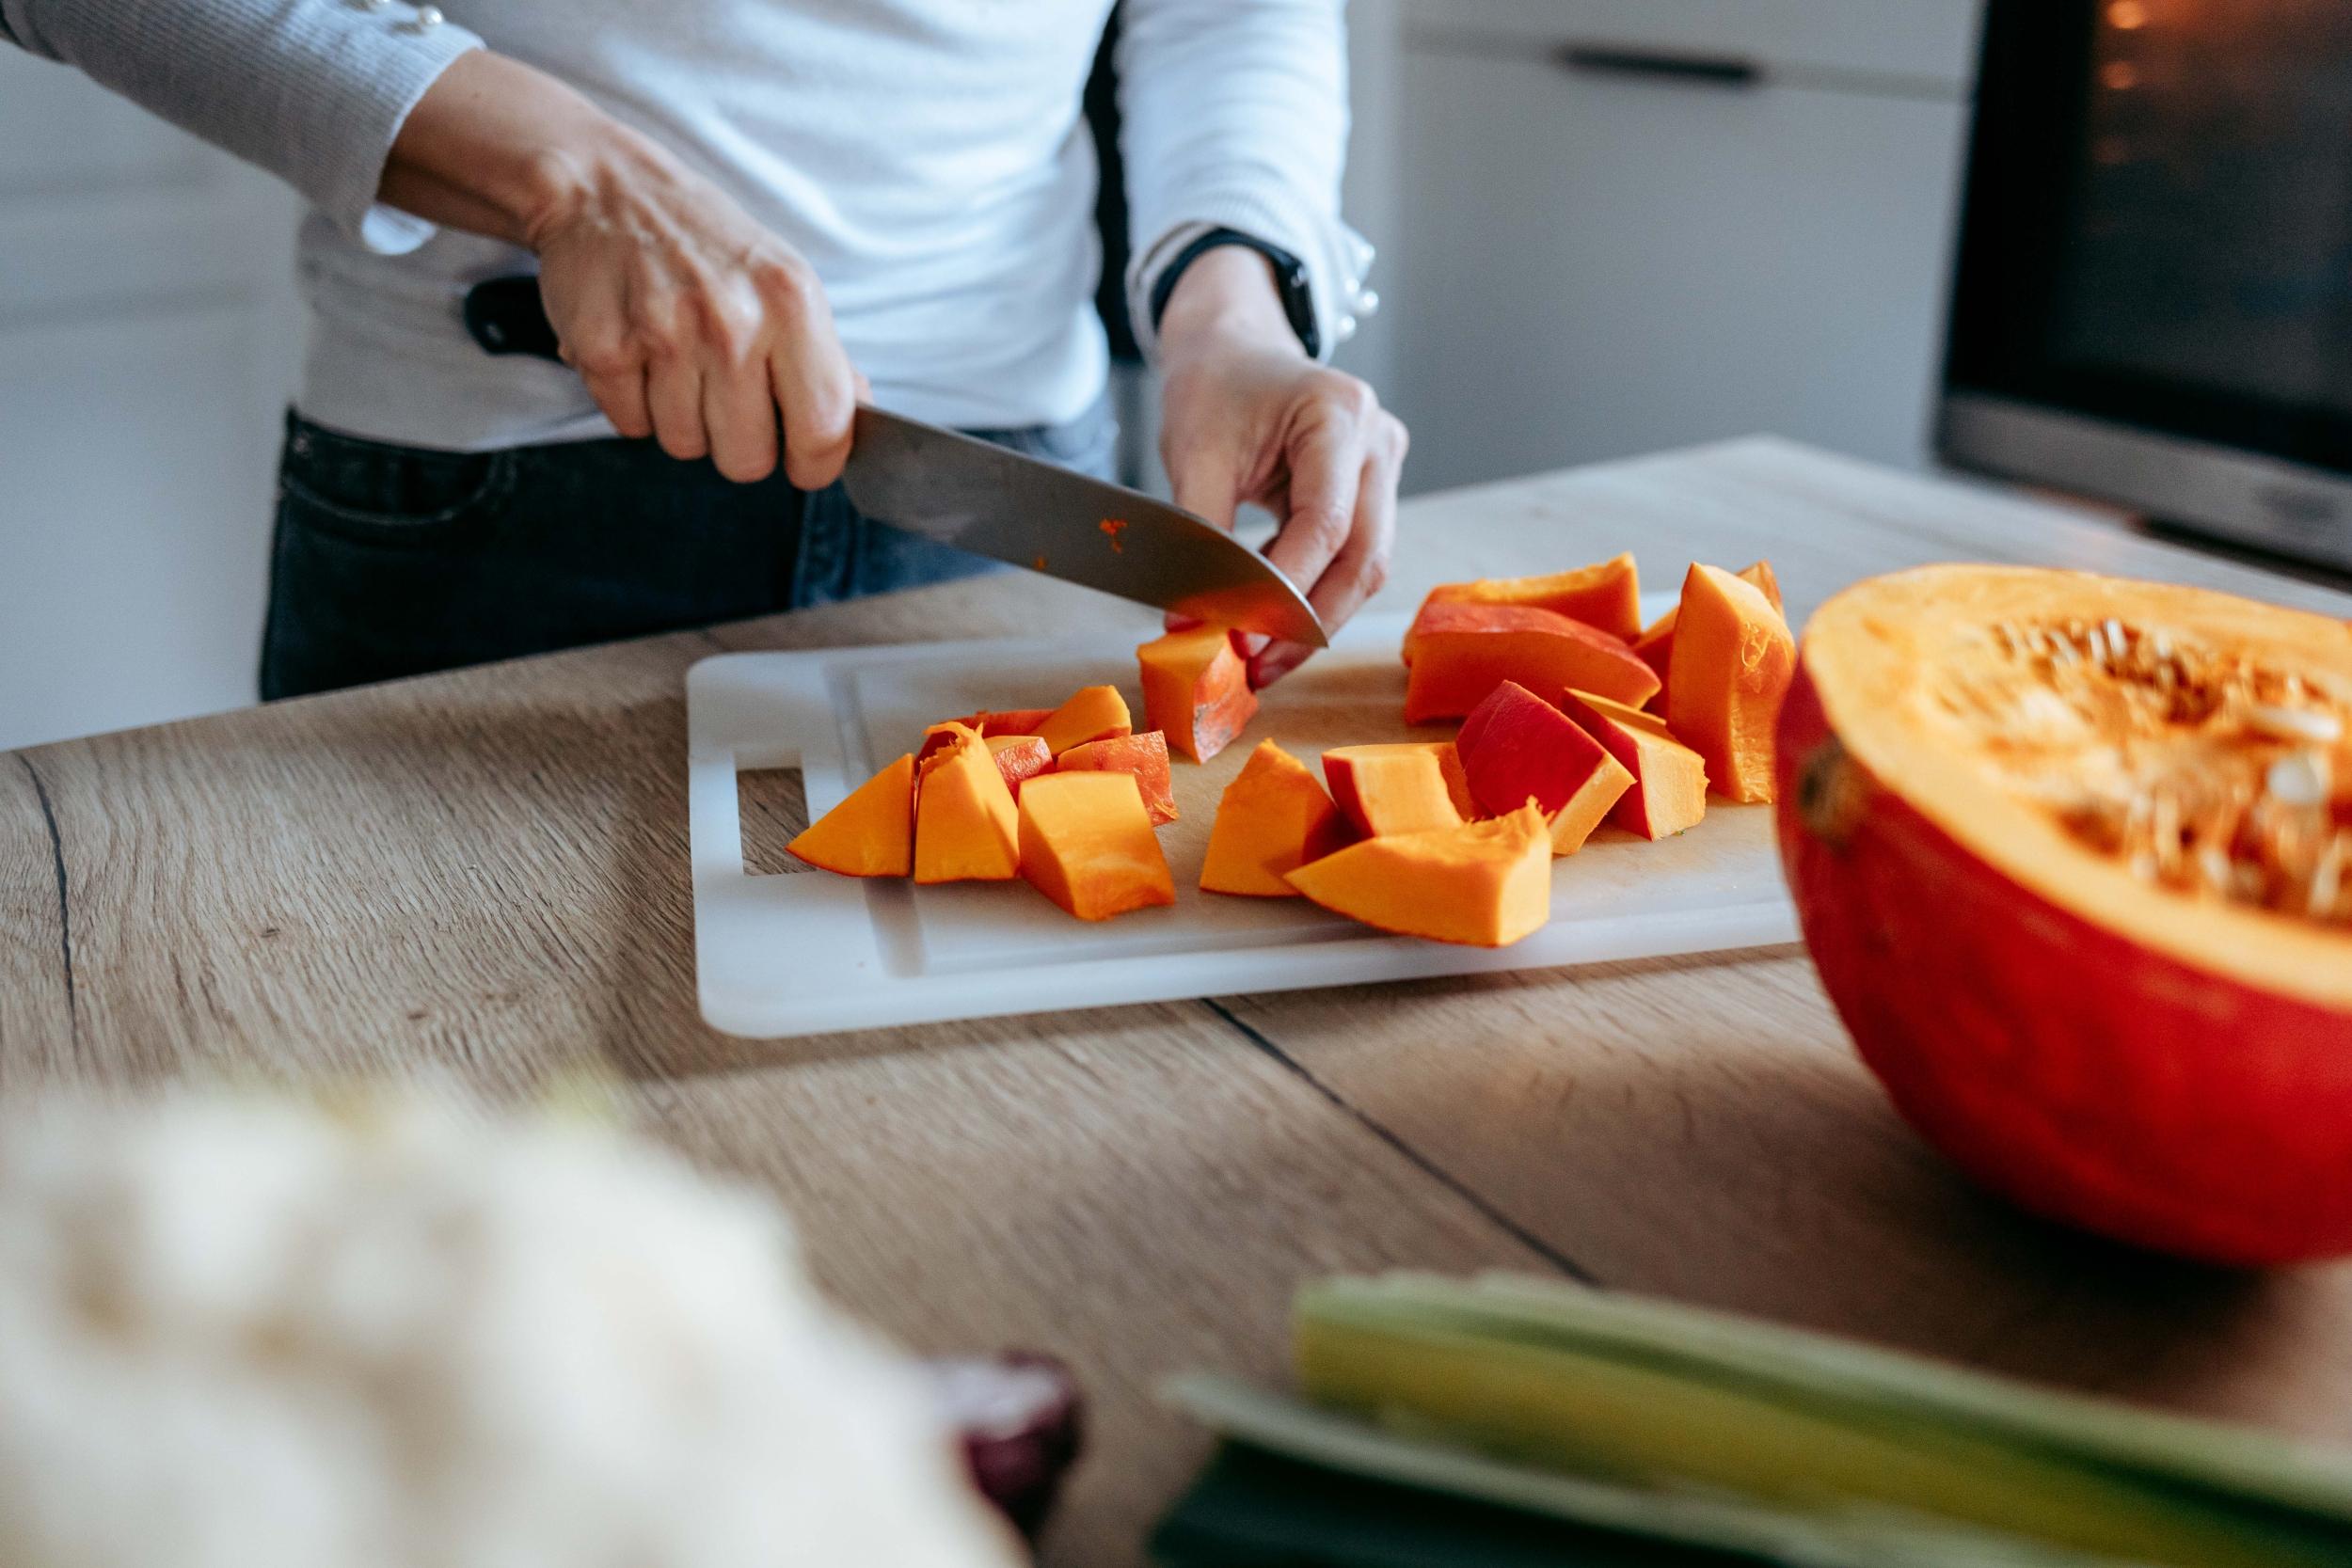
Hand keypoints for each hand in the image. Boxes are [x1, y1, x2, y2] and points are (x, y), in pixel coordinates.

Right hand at [383, 52, 858, 485]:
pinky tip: (639, 354)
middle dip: (739, 443)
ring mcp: (664, 335)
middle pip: (748, 461)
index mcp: (791, 302)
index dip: (815, 462)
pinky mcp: (604, 350)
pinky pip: (632, 426)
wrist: (604, 187)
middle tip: (726, 394)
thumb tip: (859, 418)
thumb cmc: (705, 241)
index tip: (801, 458)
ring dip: (682, 419)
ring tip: (677, 361)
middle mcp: (731, 320)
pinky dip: (634, 404)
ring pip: (686, 447)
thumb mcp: (785, 281)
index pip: (823, 430)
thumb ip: (825, 357)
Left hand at [1156, 247, 1406, 685]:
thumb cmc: (1214, 388)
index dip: (1286, 590)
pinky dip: (1313, 594)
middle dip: (1309, 623)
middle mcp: (1377, 441)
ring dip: (1315, 619)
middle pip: (1364, 556)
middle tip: (1256, 667)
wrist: (1235, 350)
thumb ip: (1198, 537)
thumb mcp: (1193, 452)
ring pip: (1366, 566)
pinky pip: (1353, 557)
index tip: (1240, 637)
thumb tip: (1190, 624)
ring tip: (1258, 658)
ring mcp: (1384, 467)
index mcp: (1339, 414)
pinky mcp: (1373, 490)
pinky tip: (1270, 621)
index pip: (1325, 523)